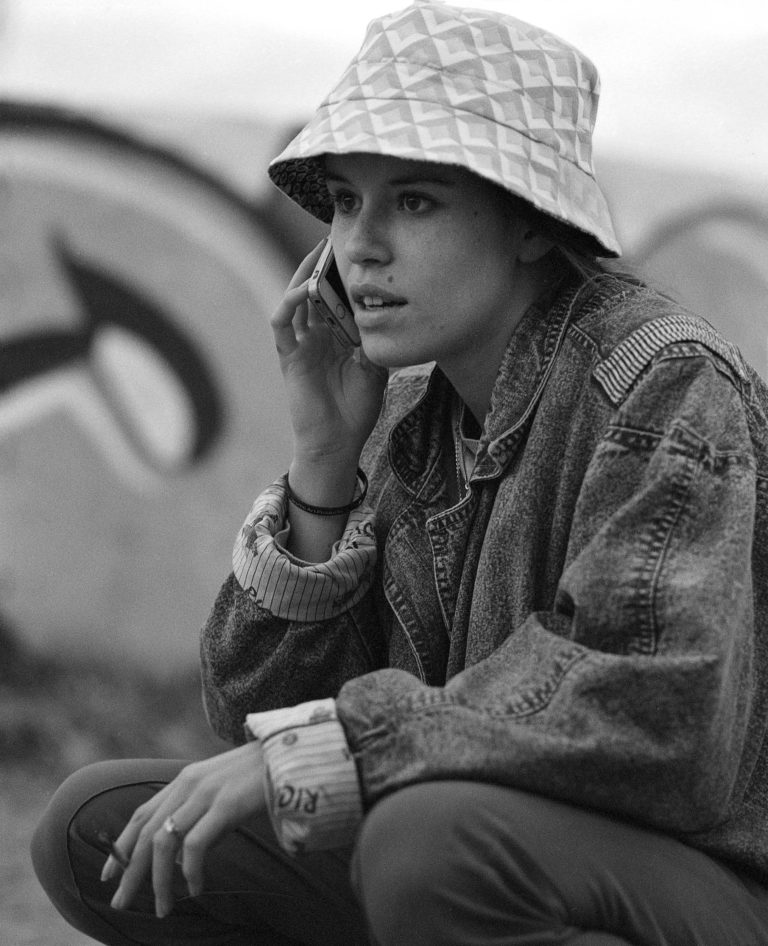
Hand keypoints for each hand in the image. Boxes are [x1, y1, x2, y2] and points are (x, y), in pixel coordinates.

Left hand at [102, 742, 265, 917]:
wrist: (293, 755)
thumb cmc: (261, 778)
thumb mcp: (222, 795)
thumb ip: (200, 818)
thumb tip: (182, 856)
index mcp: (185, 780)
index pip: (142, 815)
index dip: (121, 846)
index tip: (108, 875)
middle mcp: (188, 784)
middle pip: (146, 833)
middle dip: (130, 872)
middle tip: (120, 903)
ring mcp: (205, 793)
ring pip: (164, 842)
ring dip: (158, 881)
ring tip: (163, 908)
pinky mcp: (225, 804)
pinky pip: (195, 845)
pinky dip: (190, 872)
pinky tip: (195, 889)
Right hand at [270, 239, 388, 465]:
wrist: (338, 442)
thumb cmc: (356, 409)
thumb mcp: (374, 368)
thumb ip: (373, 340)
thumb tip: (383, 310)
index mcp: (335, 337)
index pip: (335, 298)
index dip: (341, 276)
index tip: (354, 252)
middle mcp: (315, 336)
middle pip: (314, 292)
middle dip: (322, 266)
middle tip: (333, 239)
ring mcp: (300, 345)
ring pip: (296, 300)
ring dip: (304, 276)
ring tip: (318, 253)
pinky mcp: (289, 357)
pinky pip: (282, 324)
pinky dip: (289, 304)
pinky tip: (302, 288)